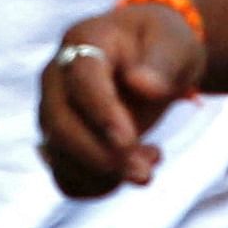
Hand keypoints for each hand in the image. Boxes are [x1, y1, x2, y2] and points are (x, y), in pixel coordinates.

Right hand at [37, 2, 207, 198]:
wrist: (151, 57)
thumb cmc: (161, 43)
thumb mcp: (174, 42)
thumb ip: (162, 62)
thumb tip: (141, 85)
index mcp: (84, 41)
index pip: (81, 79)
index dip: (101, 113)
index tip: (128, 141)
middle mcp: (57, 75)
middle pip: (59, 122)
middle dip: (100, 155)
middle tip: (145, 173)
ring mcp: (53, 109)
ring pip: (58, 153)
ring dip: (103, 173)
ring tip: (150, 162)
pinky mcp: (60, 140)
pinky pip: (64, 175)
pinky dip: (96, 186)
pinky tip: (129, 172)